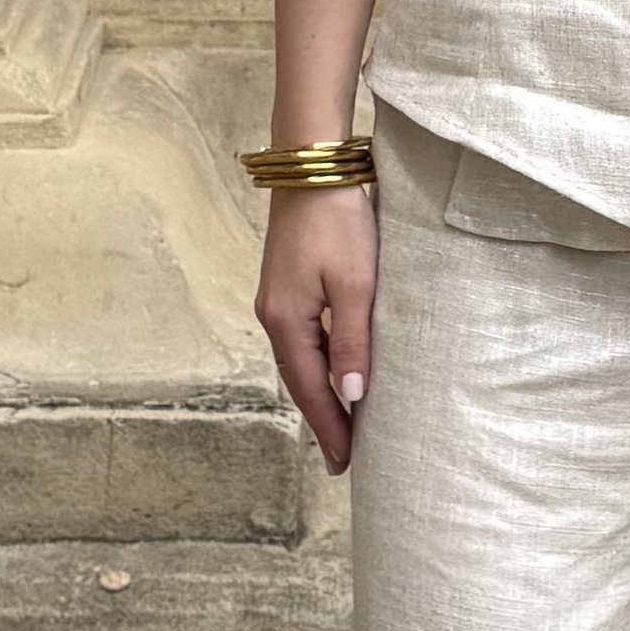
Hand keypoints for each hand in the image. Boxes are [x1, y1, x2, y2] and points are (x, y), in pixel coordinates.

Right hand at [258, 185, 377, 473]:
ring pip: (299, 362)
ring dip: (319, 394)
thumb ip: (352, 342)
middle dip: (321, 419)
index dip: (328, 427)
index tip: (344, 462)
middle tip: (342, 458)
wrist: (313, 168)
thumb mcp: (355, 285)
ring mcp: (277, 301)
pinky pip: (301, 340)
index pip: (310, 390)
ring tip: (341, 426)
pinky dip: (317, 366)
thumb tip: (351, 396)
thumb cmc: (338, 223)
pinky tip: (332, 374)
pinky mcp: (287, 286)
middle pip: (299, 381)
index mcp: (287, 322)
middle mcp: (274, 316)